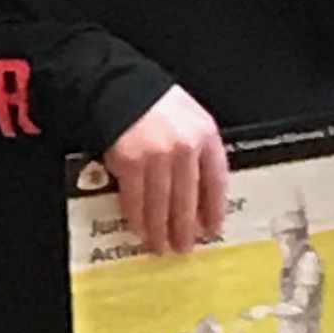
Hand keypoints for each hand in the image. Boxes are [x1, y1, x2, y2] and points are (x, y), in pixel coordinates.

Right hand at [103, 85, 228, 255]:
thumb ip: (198, 147)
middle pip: (188, 198)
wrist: (117, 86)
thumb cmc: (152, 101)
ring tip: (161, 246)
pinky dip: (138, 218)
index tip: (212, 228)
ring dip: (160, 229)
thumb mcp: (189, 117)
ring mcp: (157, 157)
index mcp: (205, 135)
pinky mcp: (130, 163)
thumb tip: (200, 188)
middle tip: (184, 246)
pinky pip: (136, 199)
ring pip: (162, 204)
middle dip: (185, 227)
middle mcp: (185, 148)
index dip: (213, 209)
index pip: (216, 181)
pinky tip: (140, 230)